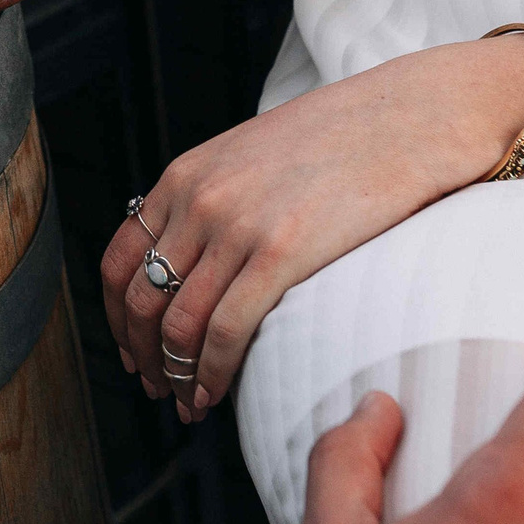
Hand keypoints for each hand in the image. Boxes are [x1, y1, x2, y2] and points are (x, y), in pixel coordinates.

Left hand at [100, 34, 523, 419]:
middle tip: (155, 388)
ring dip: (175, 375)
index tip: (131, 350)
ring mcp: (237, 227)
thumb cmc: (339, 141)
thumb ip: (213, 199)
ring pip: (179, 324)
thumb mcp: (251, 155)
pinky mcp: (281, 254)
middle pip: (140, 300)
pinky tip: (214, 395)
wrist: (406, 120)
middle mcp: (198, 201)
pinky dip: (211, 374)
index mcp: (184, 176)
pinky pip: (225, 332)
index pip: (119, 260)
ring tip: (187, 403)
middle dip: (142, 355)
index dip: (118, 318)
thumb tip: (193, 258)